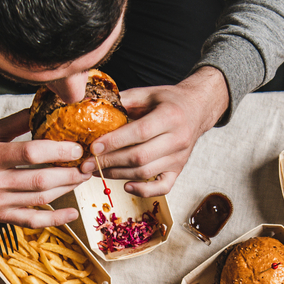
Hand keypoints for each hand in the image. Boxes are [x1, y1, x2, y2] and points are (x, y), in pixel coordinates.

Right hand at [0, 110, 91, 226]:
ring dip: (65, 190)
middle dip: (69, 173)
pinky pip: (31, 221)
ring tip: (81, 178)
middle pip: (40, 181)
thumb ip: (16, 123)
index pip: (31, 153)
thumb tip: (45, 107)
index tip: (77, 146)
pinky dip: (54, 219)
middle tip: (87, 165)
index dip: (59, 151)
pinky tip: (71, 214)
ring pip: (39, 200)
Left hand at [86, 66, 228, 197]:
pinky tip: (126, 185)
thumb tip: (94, 108)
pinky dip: (143, 190)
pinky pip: (162, 188)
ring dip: (117, 174)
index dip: (115, 142)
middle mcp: (178, 139)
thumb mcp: (148, 93)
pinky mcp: (178, 171)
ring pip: (145, 173)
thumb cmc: (168, 101)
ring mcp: (179, 158)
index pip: (140, 132)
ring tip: (98, 171)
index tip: (93, 147)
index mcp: (170, 116)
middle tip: (87, 164)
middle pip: (140, 157)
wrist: (196, 110)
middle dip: (110, 162)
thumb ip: (124, 101)